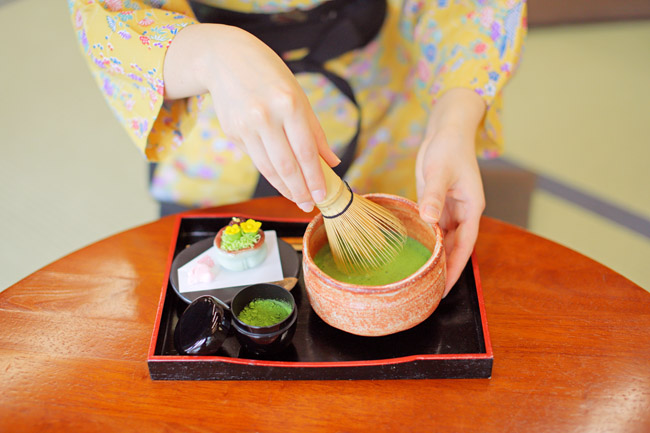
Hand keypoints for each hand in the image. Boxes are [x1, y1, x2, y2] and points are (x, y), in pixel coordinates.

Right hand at [163, 24, 339, 211]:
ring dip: (285, 188)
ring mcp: (245, 126)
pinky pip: (255, 159)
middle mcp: (265, 116)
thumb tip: (333, 162)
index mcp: (288, 104)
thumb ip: (315, 132)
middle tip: (309, 204)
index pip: (306, 151)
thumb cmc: (270, 76)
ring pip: (268, 168)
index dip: (315, 178)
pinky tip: (281, 181)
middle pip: (286, 165)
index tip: (322, 196)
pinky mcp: (232, 133)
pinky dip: (270, 173)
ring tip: (297, 199)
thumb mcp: (298, 96)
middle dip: (300, 190)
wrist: (226, 59)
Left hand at [416, 89, 485, 296]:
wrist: (445, 130)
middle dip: (445, 270)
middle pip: (455, 248)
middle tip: (428, 293)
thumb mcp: (440, 171)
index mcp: (471, 208)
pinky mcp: (436, 204)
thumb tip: (429, 220)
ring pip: (444, 240)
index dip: (455, 268)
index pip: (465, 246)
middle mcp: (463, 213)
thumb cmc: (448, 147)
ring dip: (435, 258)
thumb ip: (434, 195)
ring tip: (421, 280)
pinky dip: (426, 242)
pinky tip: (415, 255)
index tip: (444, 289)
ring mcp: (449, 209)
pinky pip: (432, 228)